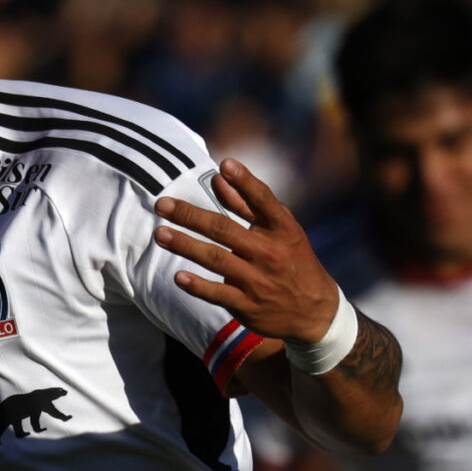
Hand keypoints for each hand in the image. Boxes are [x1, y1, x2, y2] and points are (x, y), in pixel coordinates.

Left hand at [153, 158, 338, 343]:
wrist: (315, 312)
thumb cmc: (291, 259)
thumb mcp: (280, 229)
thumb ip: (247, 203)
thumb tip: (219, 177)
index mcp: (281, 230)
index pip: (262, 201)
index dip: (245, 181)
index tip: (225, 164)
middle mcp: (269, 253)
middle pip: (224, 229)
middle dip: (190, 215)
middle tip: (161, 205)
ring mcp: (258, 280)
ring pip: (216, 259)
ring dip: (185, 246)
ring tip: (160, 234)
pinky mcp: (247, 305)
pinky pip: (218, 294)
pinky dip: (198, 286)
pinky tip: (178, 277)